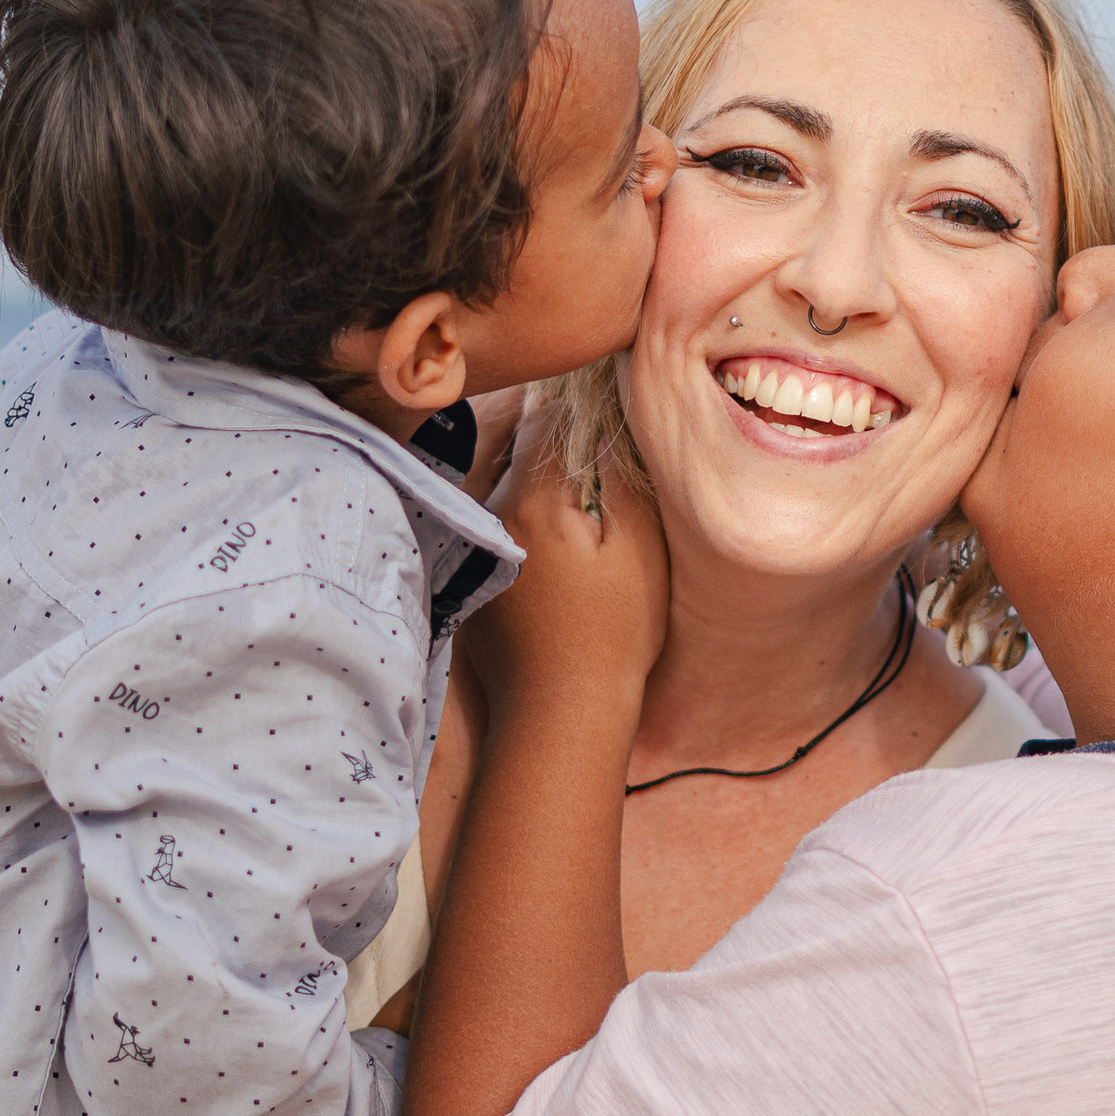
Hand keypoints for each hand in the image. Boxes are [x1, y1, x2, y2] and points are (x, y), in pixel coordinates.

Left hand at [464, 392, 668, 725]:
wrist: (561, 717)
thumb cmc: (613, 635)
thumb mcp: (639, 548)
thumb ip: (622, 475)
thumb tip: (609, 418)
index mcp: (532, 501)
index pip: (544, 420)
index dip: (577, 405)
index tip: (602, 398)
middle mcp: (493, 518)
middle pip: (521, 454)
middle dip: (555, 444)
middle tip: (595, 444)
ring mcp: (478, 553)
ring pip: (510, 494)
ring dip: (539, 487)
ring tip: (581, 501)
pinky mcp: (475, 586)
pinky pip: (502, 534)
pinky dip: (527, 529)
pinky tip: (559, 555)